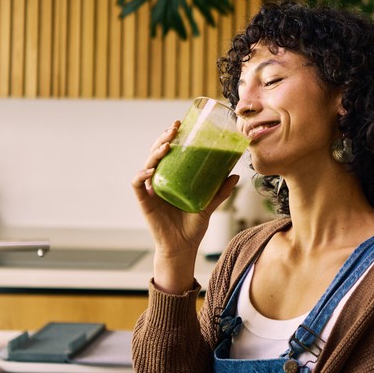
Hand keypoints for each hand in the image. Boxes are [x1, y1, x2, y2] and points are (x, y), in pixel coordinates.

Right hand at [132, 122, 238, 292]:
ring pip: (147, 165)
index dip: (170, 137)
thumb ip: (221, 192)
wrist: (183, 247)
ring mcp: (150, 191)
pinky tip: (150, 171)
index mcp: (171, 179)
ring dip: (154, 153)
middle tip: (174, 129)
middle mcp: (158, 182)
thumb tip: (236, 175)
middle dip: (163, 139)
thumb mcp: (209, 206)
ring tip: (166, 146)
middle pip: (156, 154)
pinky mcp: (144, 202)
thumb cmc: (193, 227)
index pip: (168, 153)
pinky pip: (137, 185)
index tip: (180, 125)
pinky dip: (141, 176)